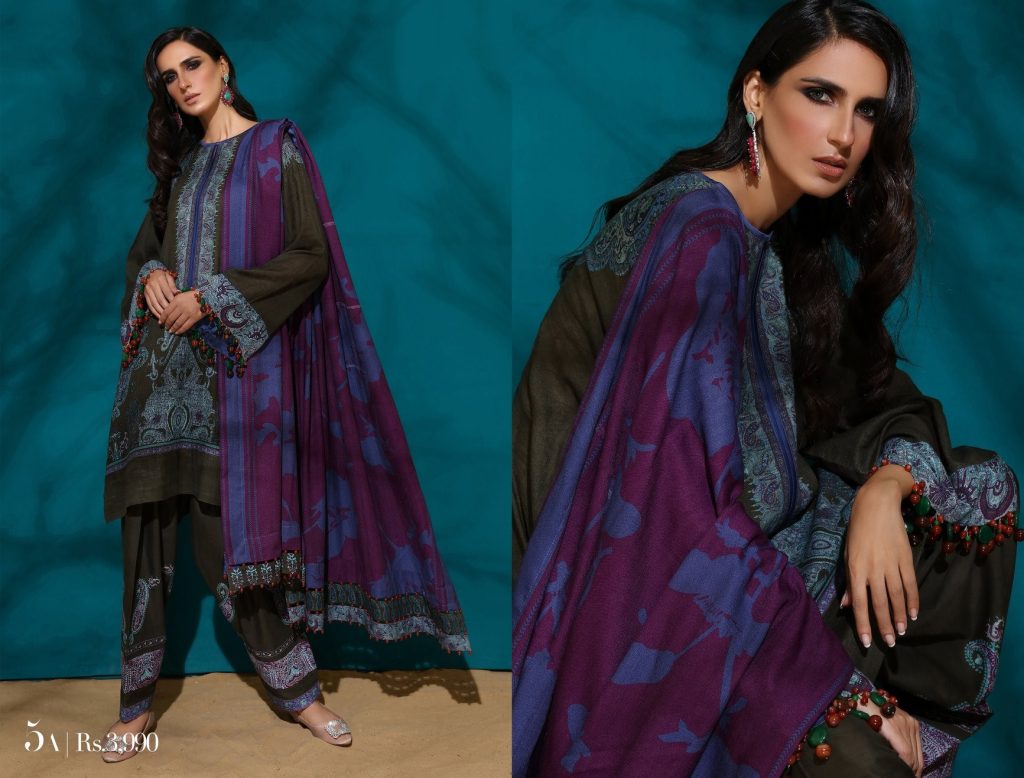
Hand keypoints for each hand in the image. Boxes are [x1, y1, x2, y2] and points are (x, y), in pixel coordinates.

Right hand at [143, 269, 178, 317]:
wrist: (151, 273)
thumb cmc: (163, 276)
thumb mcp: (169, 277)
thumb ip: (173, 285)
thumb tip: (177, 293)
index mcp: (160, 279)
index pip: (167, 291)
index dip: (172, 299)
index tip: (177, 306)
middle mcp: (152, 285)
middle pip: (160, 299)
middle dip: (167, 308)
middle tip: (172, 314)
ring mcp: (147, 290)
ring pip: (154, 303)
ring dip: (160, 312)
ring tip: (166, 318)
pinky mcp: (145, 295)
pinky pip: (150, 305)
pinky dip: (155, 312)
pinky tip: (160, 317)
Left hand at [158, 290, 202, 334]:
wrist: (206, 296)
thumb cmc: (192, 295)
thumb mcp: (181, 295)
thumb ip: (173, 302)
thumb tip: (166, 311)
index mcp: (176, 301)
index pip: (166, 312)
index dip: (162, 318)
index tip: (160, 323)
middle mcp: (181, 307)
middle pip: (171, 319)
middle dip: (167, 324)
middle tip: (165, 328)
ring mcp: (188, 313)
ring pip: (177, 323)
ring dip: (173, 328)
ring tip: (171, 331)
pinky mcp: (194, 318)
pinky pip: (186, 326)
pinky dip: (180, 330)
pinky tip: (177, 332)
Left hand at [841, 475, 918, 648]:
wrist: (877, 505)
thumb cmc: (858, 530)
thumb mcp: (848, 554)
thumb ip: (848, 581)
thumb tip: (846, 605)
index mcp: (855, 568)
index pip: (859, 602)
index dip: (863, 623)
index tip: (868, 641)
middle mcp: (873, 568)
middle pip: (880, 603)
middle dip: (884, 625)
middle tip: (889, 642)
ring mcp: (891, 563)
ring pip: (897, 596)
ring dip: (900, 616)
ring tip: (902, 631)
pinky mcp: (906, 558)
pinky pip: (910, 583)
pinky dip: (913, 600)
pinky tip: (914, 613)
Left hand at [859, 697, 922, 776]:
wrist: (865, 698)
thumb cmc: (861, 714)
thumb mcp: (865, 729)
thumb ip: (877, 743)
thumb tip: (888, 759)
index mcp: (892, 725)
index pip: (905, 752)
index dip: (904, 765)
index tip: (900, 773)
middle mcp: (904, 722)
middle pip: (912, 753)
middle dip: (910, 768)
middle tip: (906, 775)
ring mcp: (910, 721)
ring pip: (917, 751)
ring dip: (915, 765)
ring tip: (910, 773)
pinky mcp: (913, 722)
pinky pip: (918, 744)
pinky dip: (917, 756)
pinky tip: (913, 765)